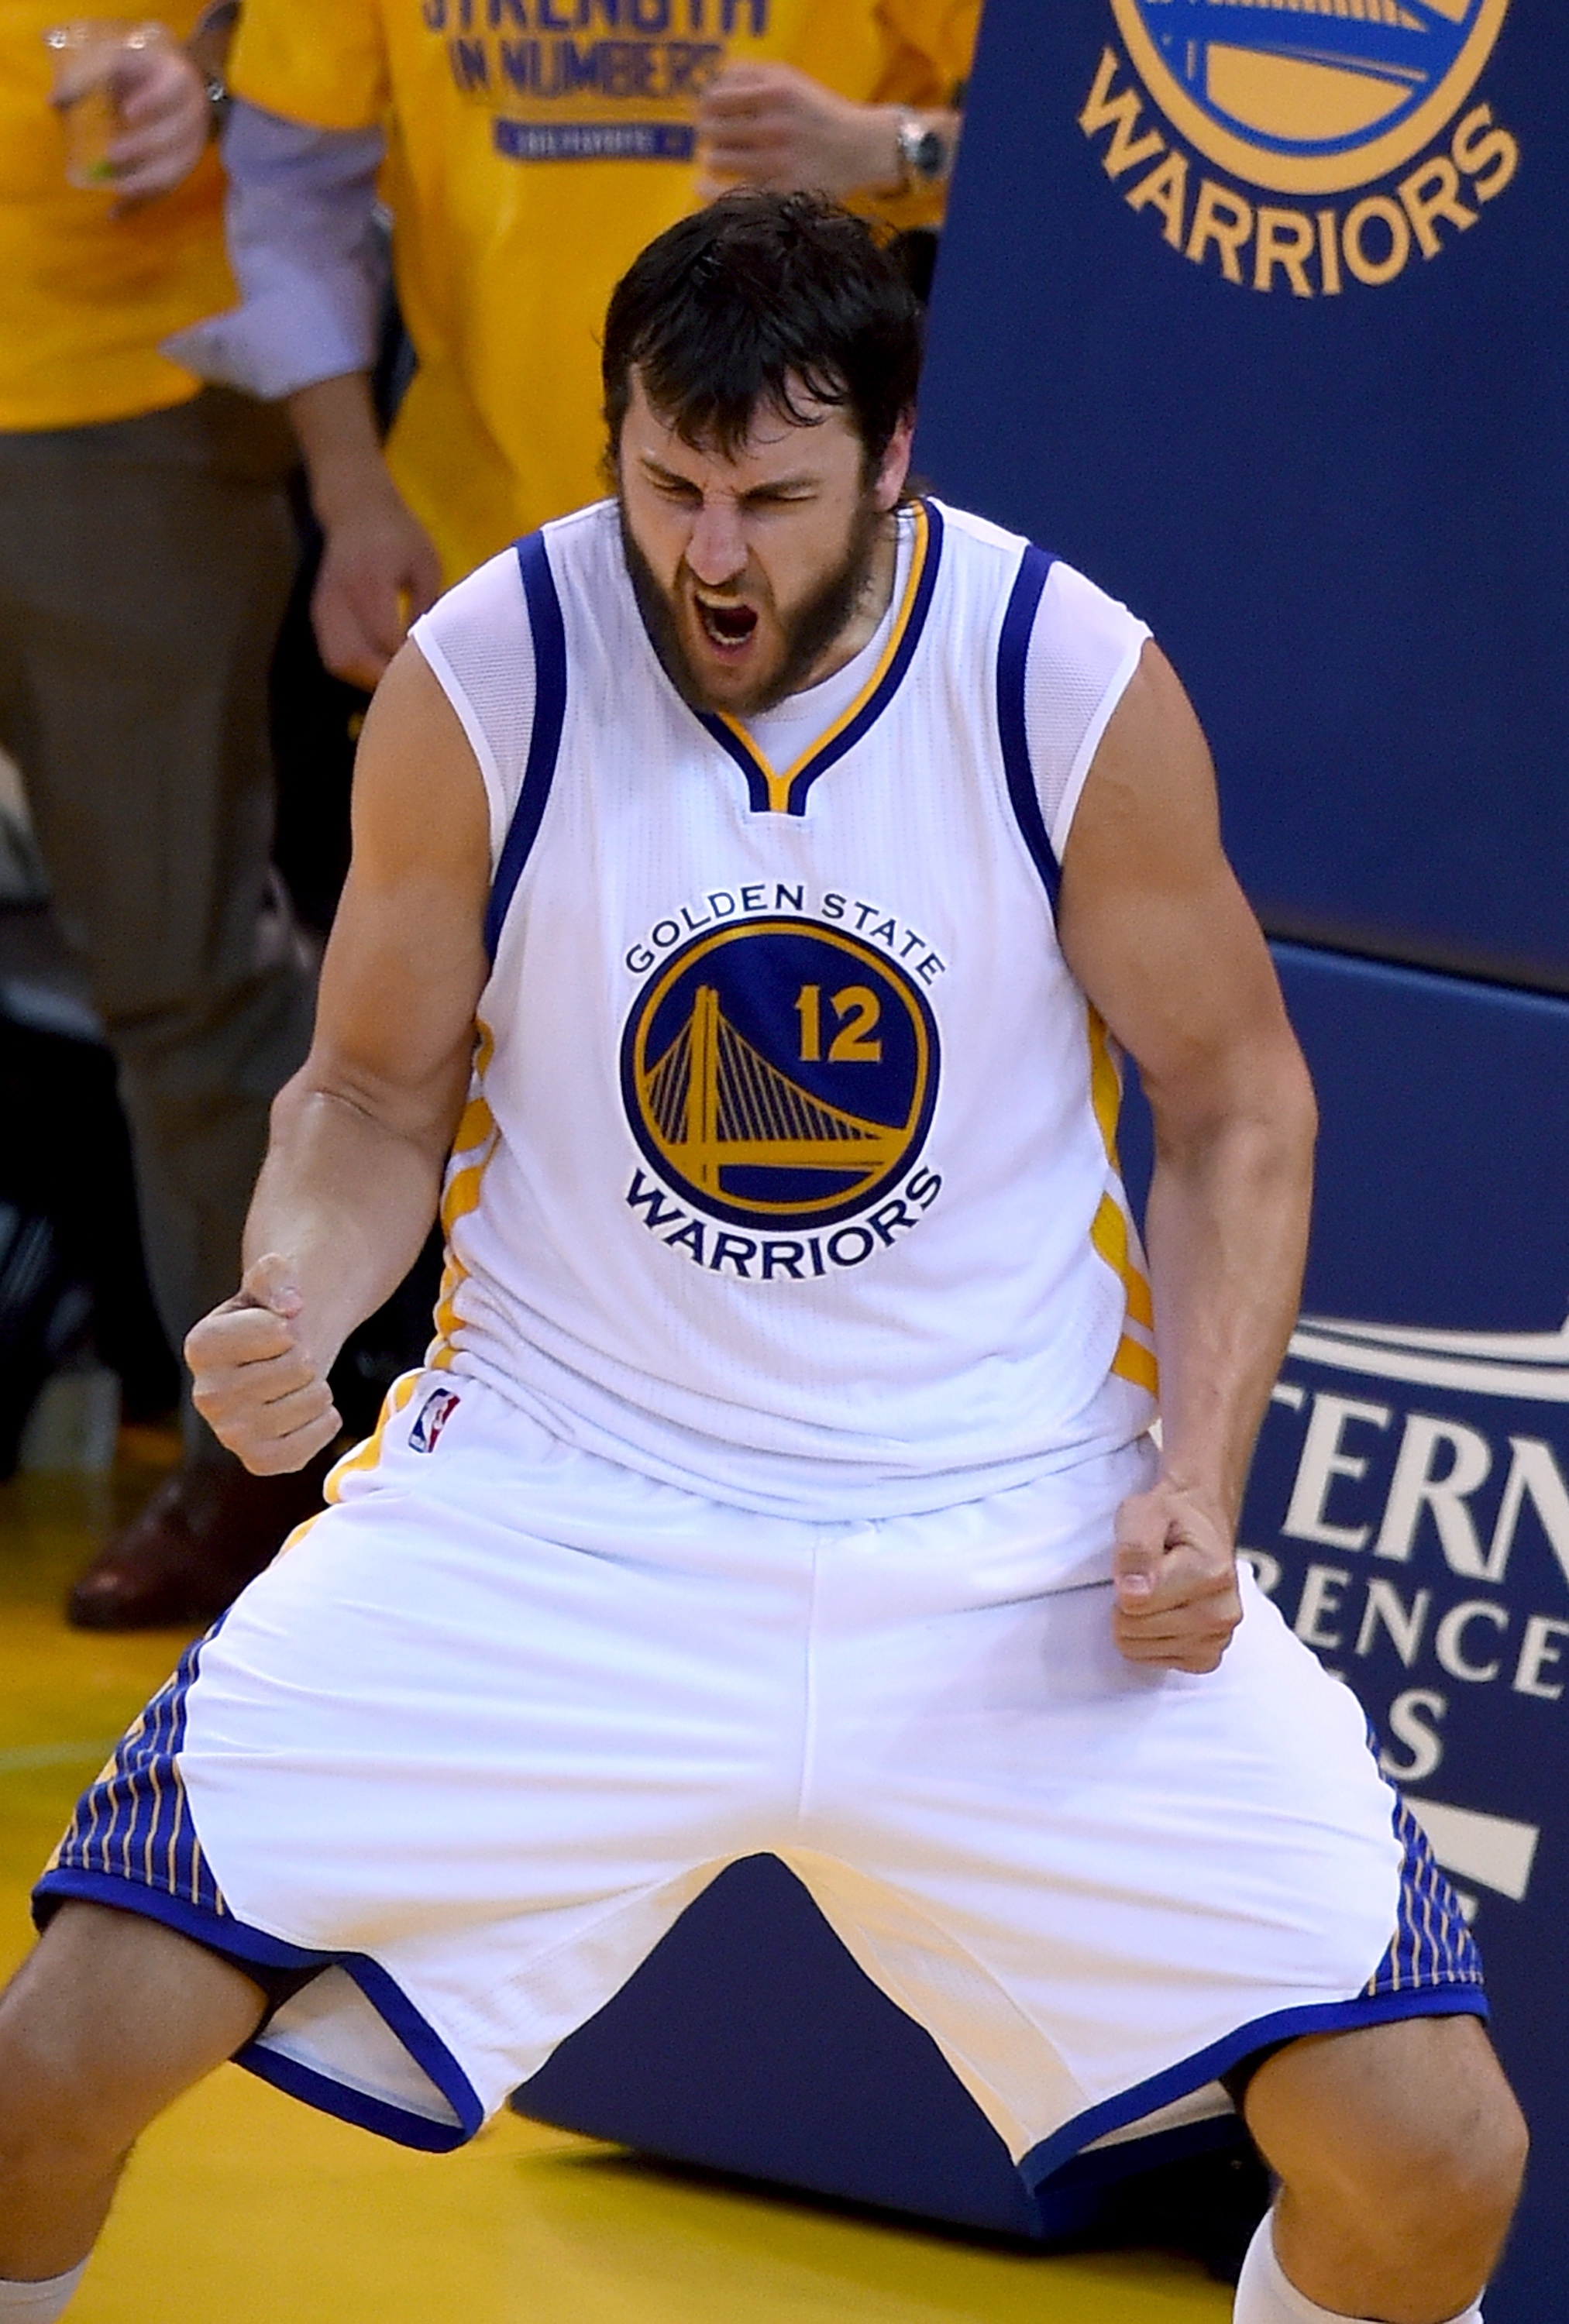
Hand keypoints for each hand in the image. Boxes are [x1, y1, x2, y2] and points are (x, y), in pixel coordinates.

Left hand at [100, 38, 210, 210]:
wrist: (183, 90)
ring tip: (118, 186)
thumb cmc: (143, 72)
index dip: (152, 102)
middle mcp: (192, 116)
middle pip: (174, 135)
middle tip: (112, 154)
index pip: (171, 92)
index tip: (127, 112)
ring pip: (173, 169)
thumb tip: (54, 102)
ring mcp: (190, 147)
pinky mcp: (181, 170)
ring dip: (145, 181)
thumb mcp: (121, 61)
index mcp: (177, 80)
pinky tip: (114, 213)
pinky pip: (162, 190)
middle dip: (144, 147)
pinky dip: (139, 204)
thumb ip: (89, 77)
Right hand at [186, 1253, 342, 1474]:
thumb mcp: (271, 1281)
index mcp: (201, 1346)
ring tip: (297, 1385)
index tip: (276, 1331)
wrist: (282, 1355)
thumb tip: (291, 1307)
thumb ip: (276, 1275)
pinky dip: (324, 1423)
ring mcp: (230, 1434)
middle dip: (306, 1357)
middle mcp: (205, 1395)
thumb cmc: (273, 1316)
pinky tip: (307, 1412)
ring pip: (310, 1402)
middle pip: (298, 1368)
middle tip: (290, 1361)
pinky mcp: (258, 1460)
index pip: (278, 1333)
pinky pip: (312, 1443)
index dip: (290, 1326)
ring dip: (317, 1388)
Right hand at [311, 483, 443, 691]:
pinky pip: (331, 653)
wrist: (357, 508)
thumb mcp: (426, 566)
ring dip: (365, 678)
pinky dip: (353, 667)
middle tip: (411, 685)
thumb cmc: (400, 534)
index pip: (385, 639)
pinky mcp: (318, 611)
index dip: (406, 663)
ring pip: (338, 662)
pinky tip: (375, 666)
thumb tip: (430, 653)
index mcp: (372, 583)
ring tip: (394, 679)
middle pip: (355, 659)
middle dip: (383, 679)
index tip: (431, 672)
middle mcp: (342, 597)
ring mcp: (325, 606)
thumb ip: (426, 608)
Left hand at [697, 64, 901, 198]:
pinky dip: (711, 192)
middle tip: (720, 137)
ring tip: (725, 159)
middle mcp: (774, 128)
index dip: (707, 106)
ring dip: (715, 160)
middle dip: (710, 133)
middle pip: (711, 130)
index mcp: (774, 94)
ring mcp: (777, 163)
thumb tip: (711, 86)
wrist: (861, 148)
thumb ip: (748, 74)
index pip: (714, 98)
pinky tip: (704, 187)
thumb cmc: (819, 112)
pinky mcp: (781, 193)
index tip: (713, 113)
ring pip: (717, 161)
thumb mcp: (789, 78)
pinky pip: (732, 194)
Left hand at [1110, 1479, 1243, 1673]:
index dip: (1123, 1579)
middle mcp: (1223, 1612)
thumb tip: (1132, 1593)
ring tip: (1157, 1591)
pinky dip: (1148, 1639)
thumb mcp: (1144, 1512)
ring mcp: (1218, 1638)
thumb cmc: (1171, 1516)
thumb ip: (1135, 1548)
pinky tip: (1163, 1612)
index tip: (1138, 1559)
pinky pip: (1152, 1661)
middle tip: (1146, 1575)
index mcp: (1212, 1574)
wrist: (1203, 1523)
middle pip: (1133, 1629)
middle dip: (1127, 1602)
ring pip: (1139, 1648)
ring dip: (1137, 1620)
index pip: (1134, 1602)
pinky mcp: (1207, 1657)